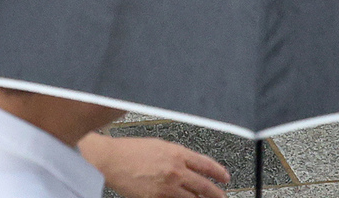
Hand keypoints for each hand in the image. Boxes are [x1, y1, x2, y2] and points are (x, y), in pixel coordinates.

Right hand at [80, 134, 230, 197]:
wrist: (113, 160)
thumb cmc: (133, 150)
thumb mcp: (161, 145)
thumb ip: (177, 156)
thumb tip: (189, 165)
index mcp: (178, 153)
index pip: (206, 164)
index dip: (219, 172)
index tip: (225, 178)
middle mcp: (175, 171)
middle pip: (203, 186)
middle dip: (216, 193)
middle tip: (222, 197)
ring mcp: (167, 187)